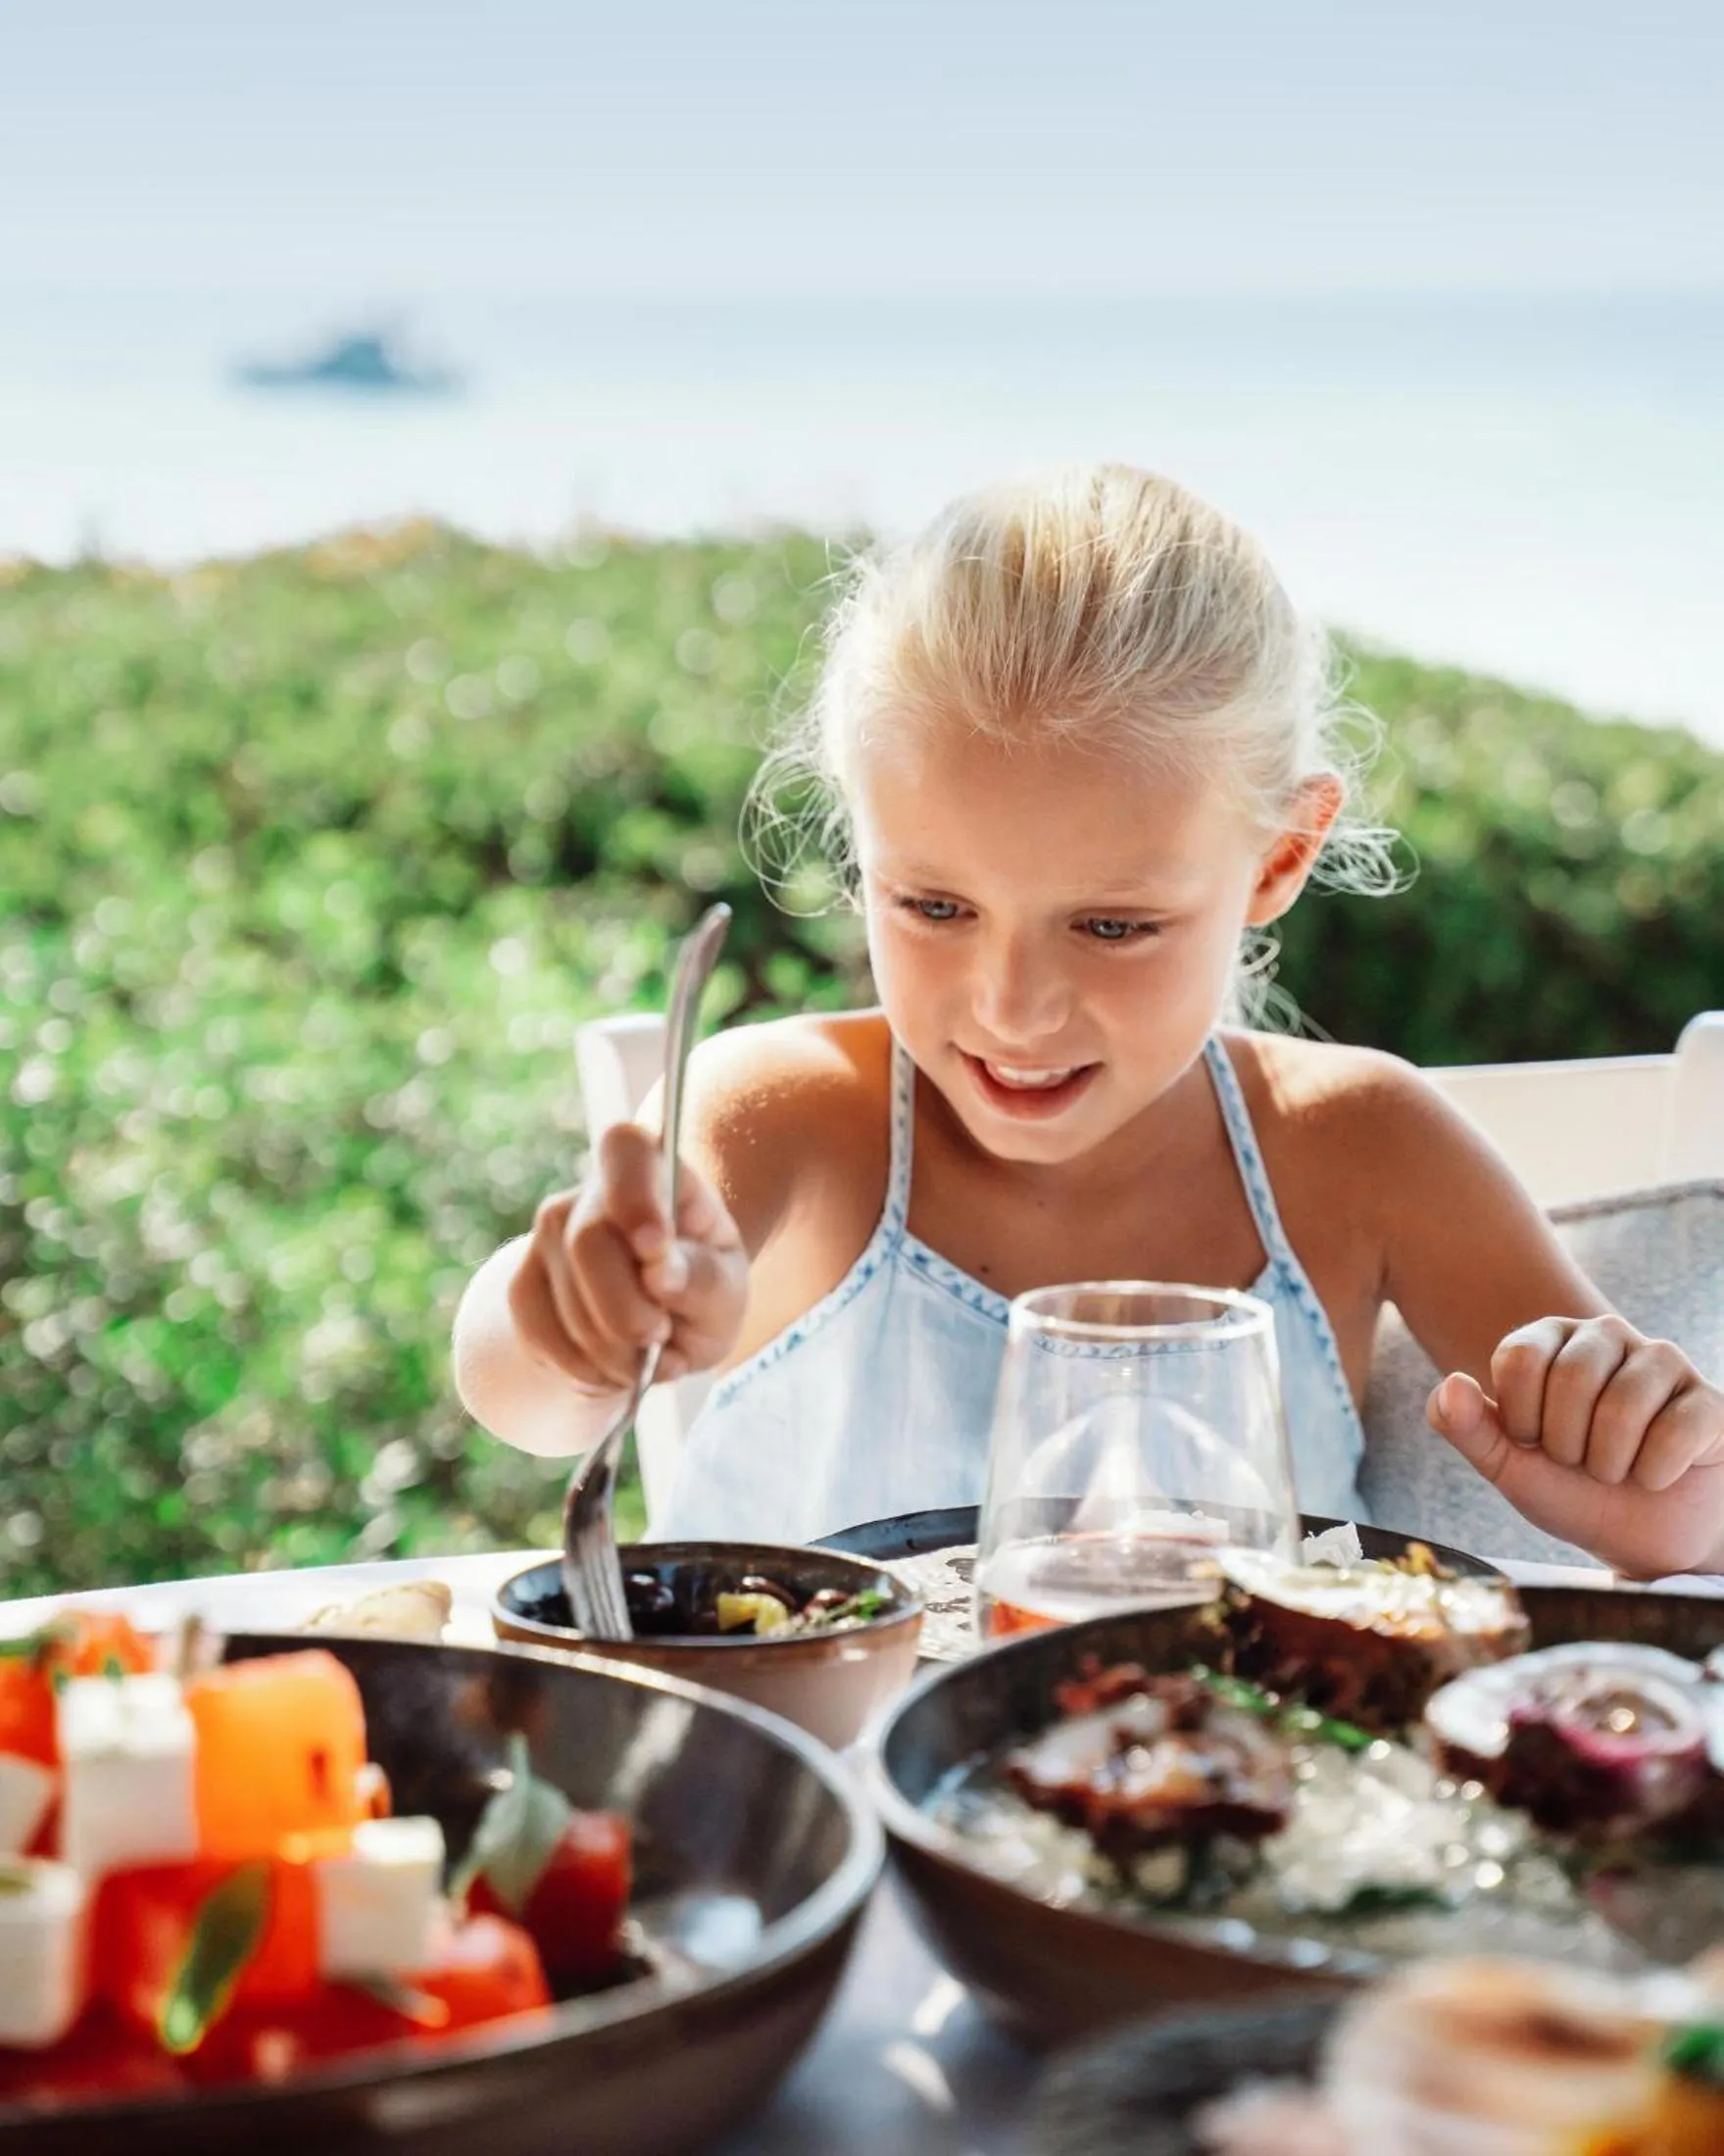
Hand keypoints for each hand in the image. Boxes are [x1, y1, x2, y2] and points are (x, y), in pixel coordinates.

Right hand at [507, 1122, 747, 1394]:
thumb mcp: (726, 1286)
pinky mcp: (522, 1286)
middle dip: (628, 1310)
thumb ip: (703, 1278)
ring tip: (647, 1355)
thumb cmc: (702, 1287)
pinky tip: (613, 1366)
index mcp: (650, 1168)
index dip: (633, 1195)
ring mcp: (546, 1237)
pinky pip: (541, 1335)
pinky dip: (584, 1368)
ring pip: (564, 1302)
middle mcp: (588, 1193)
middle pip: (588, 1243)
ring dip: (613, 1352)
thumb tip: (660, 1274)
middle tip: (662, 1335)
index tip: (655, 1245)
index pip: (626, 1151)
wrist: (664, 1311)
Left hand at [1429, 1314, 1723, 1577]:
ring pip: (1623, 1405)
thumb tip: (1450, 1385)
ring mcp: (1662, 1360)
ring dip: (1611, 1462)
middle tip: (1580, 1462)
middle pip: (1571, 1378)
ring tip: (1616, 1470)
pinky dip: (1656, 1473)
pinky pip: (1675, 1431)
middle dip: (1567, 1444)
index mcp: (1550, 1339)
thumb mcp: (1507, 1466)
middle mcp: (1605, 1335)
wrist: (1642, 1541)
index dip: (1521, 1419)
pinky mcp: (1708, 1399)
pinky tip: (1659, 1474)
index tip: (1534, 1442)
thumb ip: (1466, 1428)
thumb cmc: (1571, 1492)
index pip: (1519, 1358)